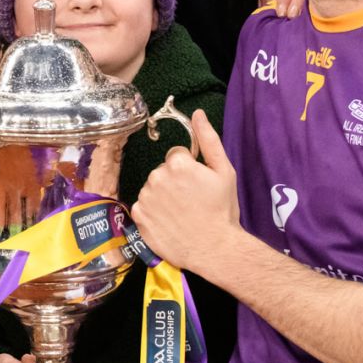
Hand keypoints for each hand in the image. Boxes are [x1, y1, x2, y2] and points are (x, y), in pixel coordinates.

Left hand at [131, 110, 239, 276]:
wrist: (215, 249)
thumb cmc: (222, 210)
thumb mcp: (224, 171)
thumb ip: (208, 139)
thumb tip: (198, 113)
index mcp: (177, 163)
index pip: (177, 155)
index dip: (189, 168)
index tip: (198, 185)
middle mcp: (156, 176)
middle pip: (163, 170)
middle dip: (174, 181)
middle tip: (191, 200)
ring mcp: (145, 196)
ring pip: (152, 187)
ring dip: (162, 196)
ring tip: (180, 213)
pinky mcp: (138, 215)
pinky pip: (143, 205)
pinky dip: (152, 212)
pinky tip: (168, 222)